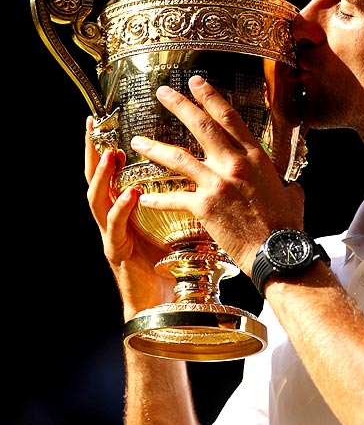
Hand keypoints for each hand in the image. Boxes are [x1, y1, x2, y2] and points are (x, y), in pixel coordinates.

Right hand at [84, 117, 174, 320]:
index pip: (115, 171)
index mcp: (127, 208)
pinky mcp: (117, 252)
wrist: (164, 303)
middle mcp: (114, 218)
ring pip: (96, 199)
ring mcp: (112, 234)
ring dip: (103, 175)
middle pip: (95, 178)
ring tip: (111, 154)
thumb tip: (209, 174)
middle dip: (92, 151)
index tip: (108, 121)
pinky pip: (115, 226)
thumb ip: (184, 200)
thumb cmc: (171, 264)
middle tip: (92, 126)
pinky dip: (122, 207)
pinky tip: (130, 193)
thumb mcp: (176, 225)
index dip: (109, 146)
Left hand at [128, 75, 305, 275]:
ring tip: (137, 141)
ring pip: (179, 158)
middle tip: (162, 92)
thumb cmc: (286, 225)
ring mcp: (217, 184)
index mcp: (255, 157)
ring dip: (155, 147)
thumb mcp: (292, 195)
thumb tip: (289, 186)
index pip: (229, 118)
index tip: (196, 83)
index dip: (211, 97)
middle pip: (202, 127)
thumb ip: (286, 184)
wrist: (277, 250)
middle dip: (180, 105)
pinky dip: (157, 199)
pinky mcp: (204, 207)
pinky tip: (143, 197)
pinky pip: (174, 198)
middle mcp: (234, 164)